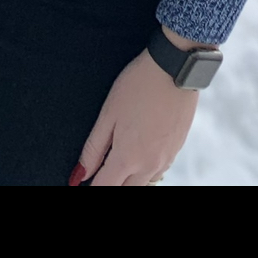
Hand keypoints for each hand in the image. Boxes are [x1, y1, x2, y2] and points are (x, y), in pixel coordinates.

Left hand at [73, 46, 199, 186]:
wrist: (176, 67)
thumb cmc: (139, 85)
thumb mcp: (108, 114)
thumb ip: (93, 149)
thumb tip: (80, 174)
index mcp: (128, 157)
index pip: (104, 188)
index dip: (90, 186)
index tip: (84, 180)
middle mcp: (149, 165)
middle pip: (125, 190)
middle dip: (111, 183)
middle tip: (101, 168)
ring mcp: (166, 158)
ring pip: (143, 183)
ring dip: (129, 178)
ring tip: (120, 156)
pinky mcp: (177, 149)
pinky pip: (158, 170)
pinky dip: (145, 168)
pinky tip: (140, 148)